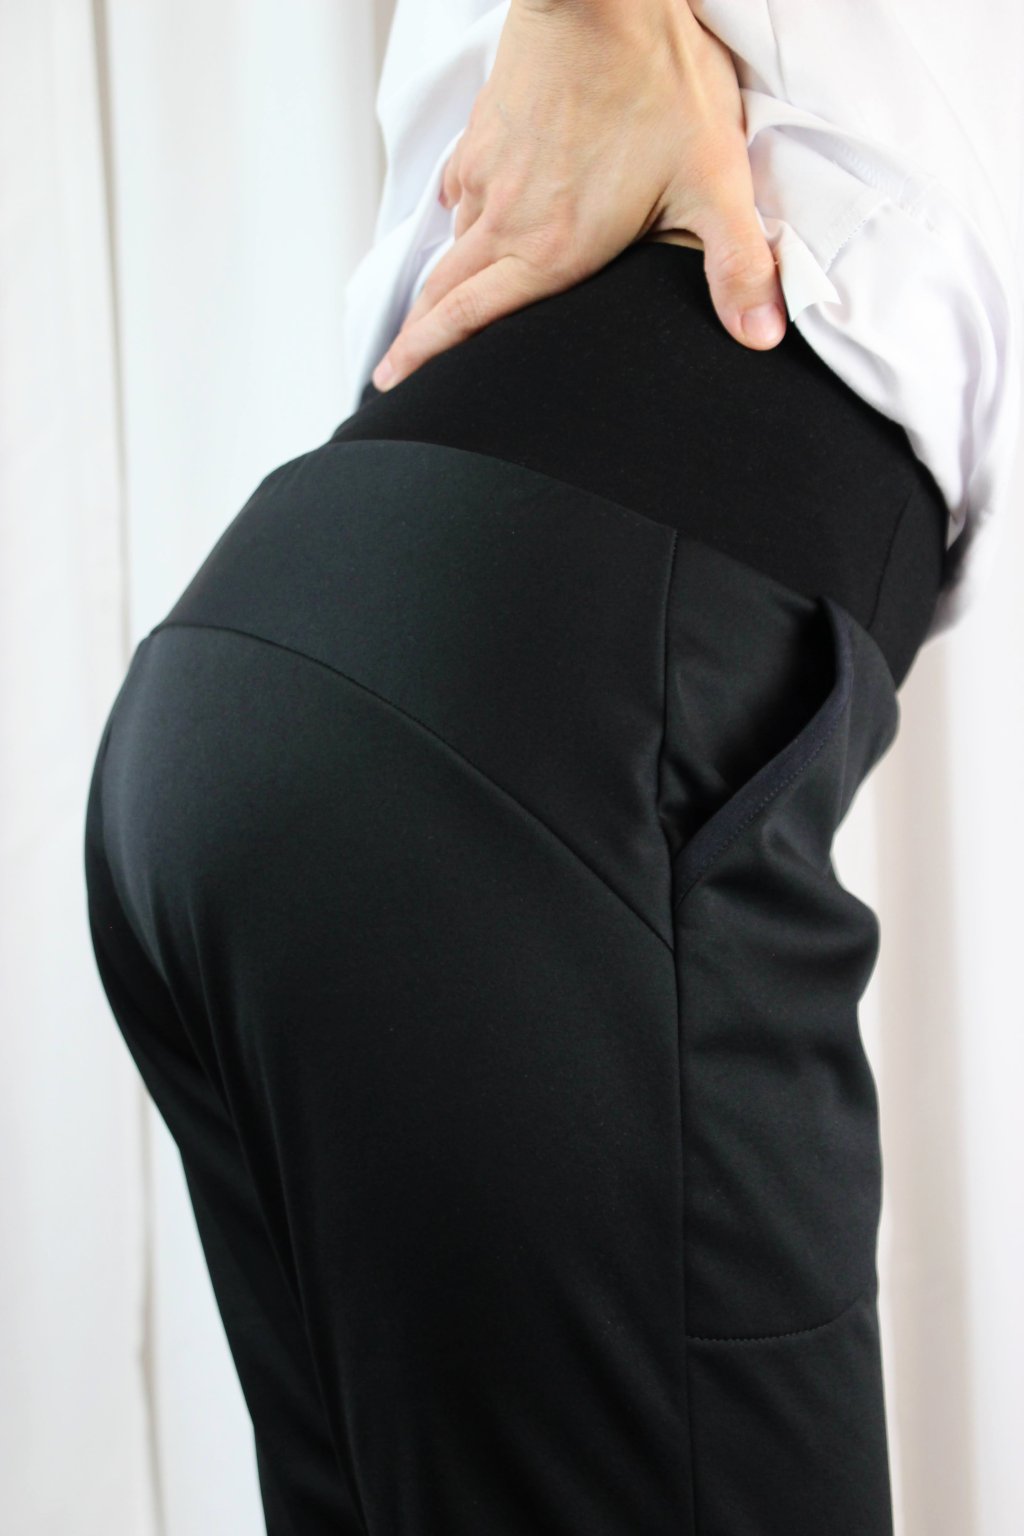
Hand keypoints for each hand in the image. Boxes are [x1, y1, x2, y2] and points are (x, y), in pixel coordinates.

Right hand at [370, 0, 784, 391]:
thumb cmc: (654, 79)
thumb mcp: (713, 180)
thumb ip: (737, 265)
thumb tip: (761, 335)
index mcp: (549, 250)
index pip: (467, 320)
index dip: (424, 359)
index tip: (393, 384)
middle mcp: (505, 218)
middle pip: (444, 292)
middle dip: (416, 336)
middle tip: (396, 369)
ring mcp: (488, 170)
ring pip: (451, 243)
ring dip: (441, 281)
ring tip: (437, 306)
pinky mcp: (486, 128)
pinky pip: (460, 188)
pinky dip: (458, 215)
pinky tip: (467, 216)